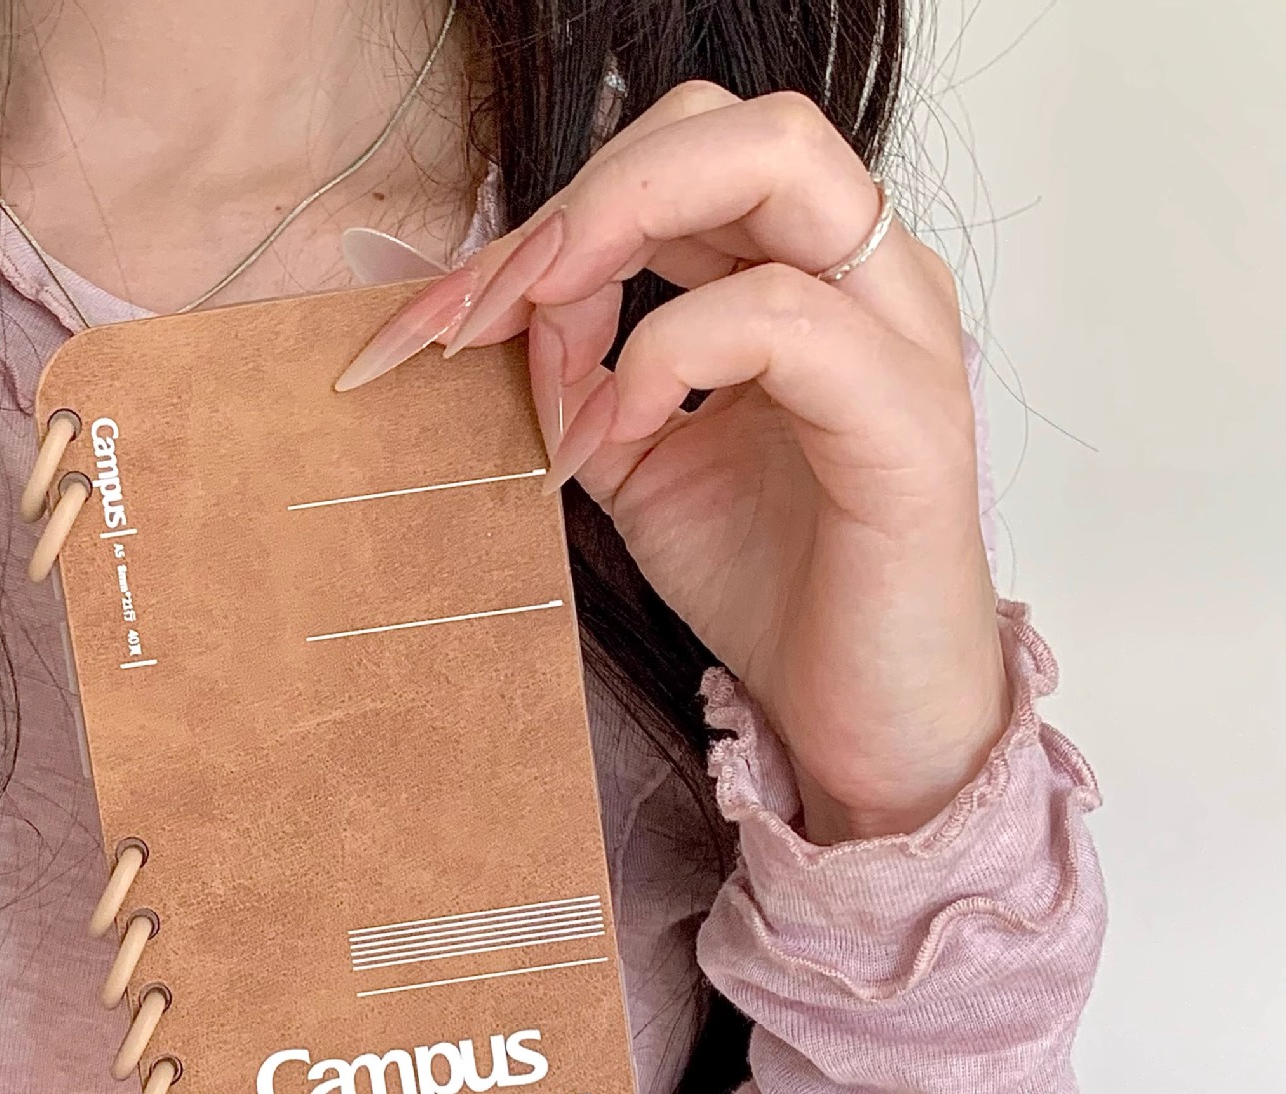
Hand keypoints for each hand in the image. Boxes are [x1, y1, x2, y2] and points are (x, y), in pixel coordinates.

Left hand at [339, 85, 1008, 844]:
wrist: (856, 718)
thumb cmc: (771, 587)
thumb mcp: (637, 463)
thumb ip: (577, 375)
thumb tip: (500, 317)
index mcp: (802, 273)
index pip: (672, 165)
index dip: (542, 217)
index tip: (438, 312)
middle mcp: (863, 276)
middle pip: (722, 126)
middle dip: (574, 199)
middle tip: (480, 305)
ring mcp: (896, 334)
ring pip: (773, 163)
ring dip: (612, 228)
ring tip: (531, 334)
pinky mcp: (904, 421)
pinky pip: (780, 319)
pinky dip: (669, 352)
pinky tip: (612, 428)